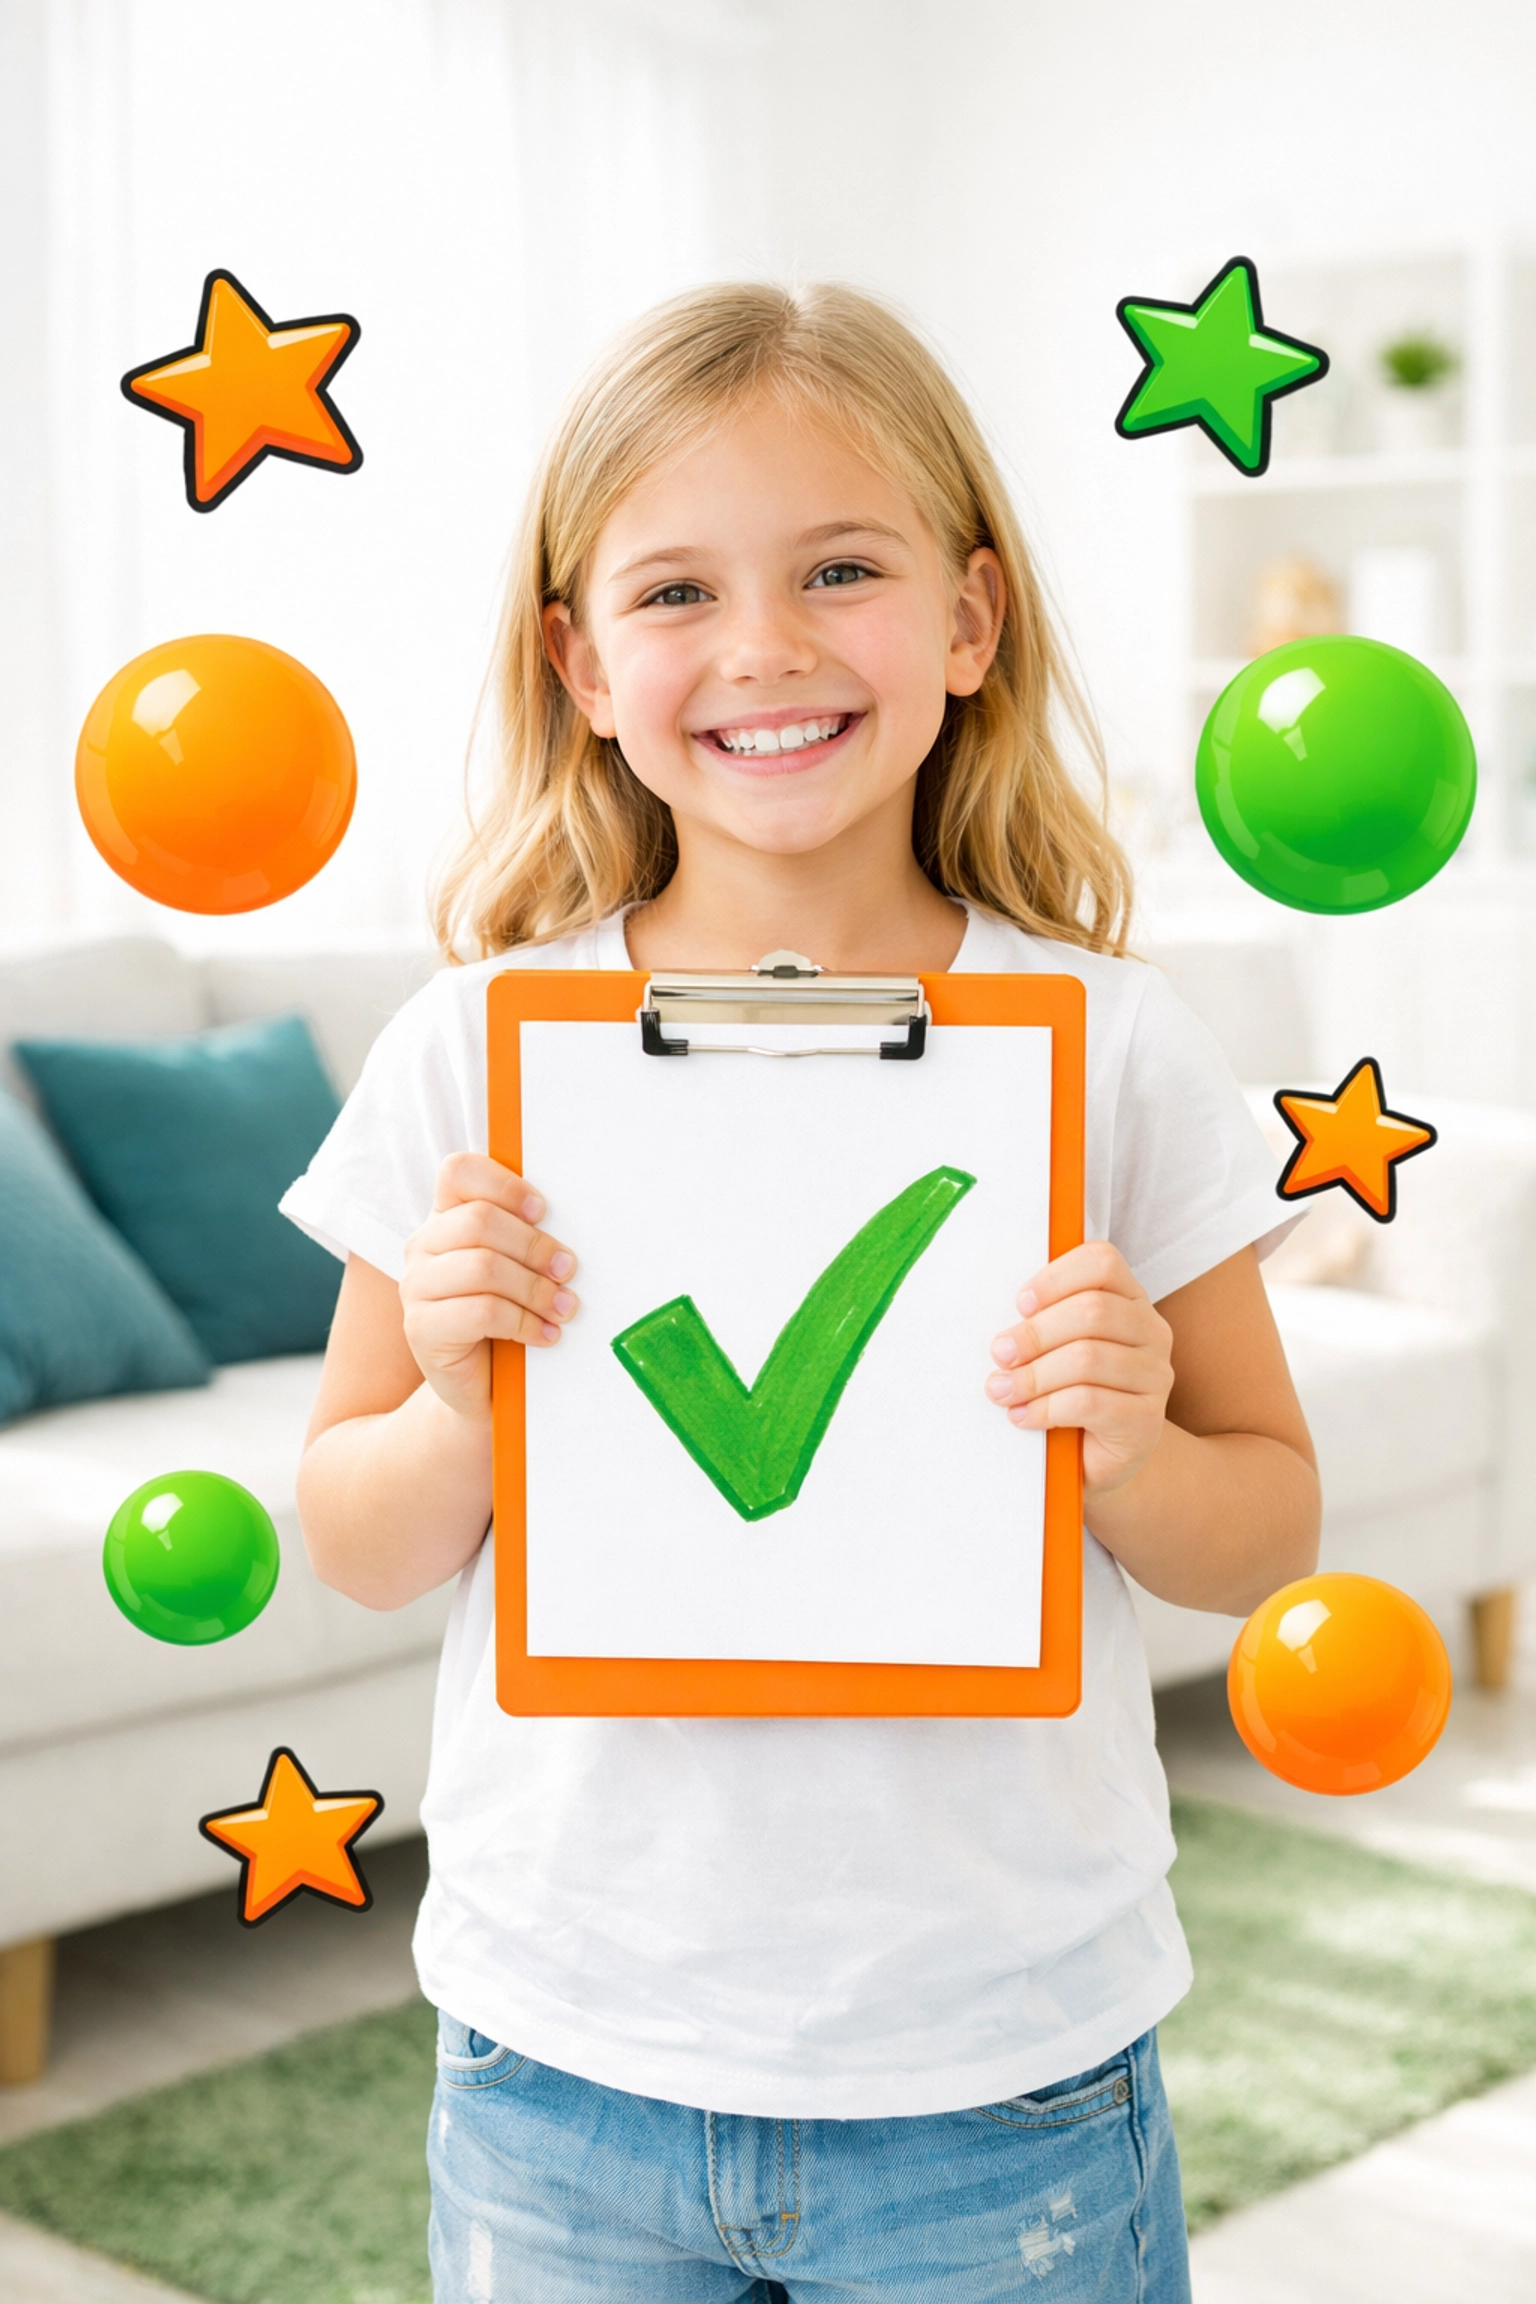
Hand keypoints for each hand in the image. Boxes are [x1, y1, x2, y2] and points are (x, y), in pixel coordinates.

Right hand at [400, 1154, 578, 1420]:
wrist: (482, 1388)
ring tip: (564, 1308)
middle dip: (534, 1245)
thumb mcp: (518, 1270)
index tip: (543, 1211)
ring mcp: (416, 1287)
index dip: (504, 1185)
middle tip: (568, 1270)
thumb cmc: (507, 1320)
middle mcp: (424, 1246)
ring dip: (535, 1288)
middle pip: (478, 1221)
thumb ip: (527, 1239)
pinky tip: (545, 1334)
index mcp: (446, 1218)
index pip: (458, 1173)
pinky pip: (482, 1312)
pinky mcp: (421, 1329)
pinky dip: (524, 1322)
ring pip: (483, 1267)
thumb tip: (573, 1222)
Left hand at [984, 1240, 1172, 1495]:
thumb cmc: (1069, 1394)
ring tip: (1002, 1390)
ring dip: (1034, 1375)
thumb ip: (1040, 1323)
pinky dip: (1045, 1408)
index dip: (1056, 1277)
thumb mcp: (1055, 1349)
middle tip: (1000, 1353)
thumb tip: (1001, 1324)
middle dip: (1036, 1333)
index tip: (1020, 1304)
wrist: (1097, 1461)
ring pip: (1088, 1358)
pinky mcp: (1145, 1421)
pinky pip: (1089, 1403)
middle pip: (1093, 1311)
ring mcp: (1154, 1377)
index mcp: (1130, 1300)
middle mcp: (1152, 1333)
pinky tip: (1022, 1416)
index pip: (1102, 1262)